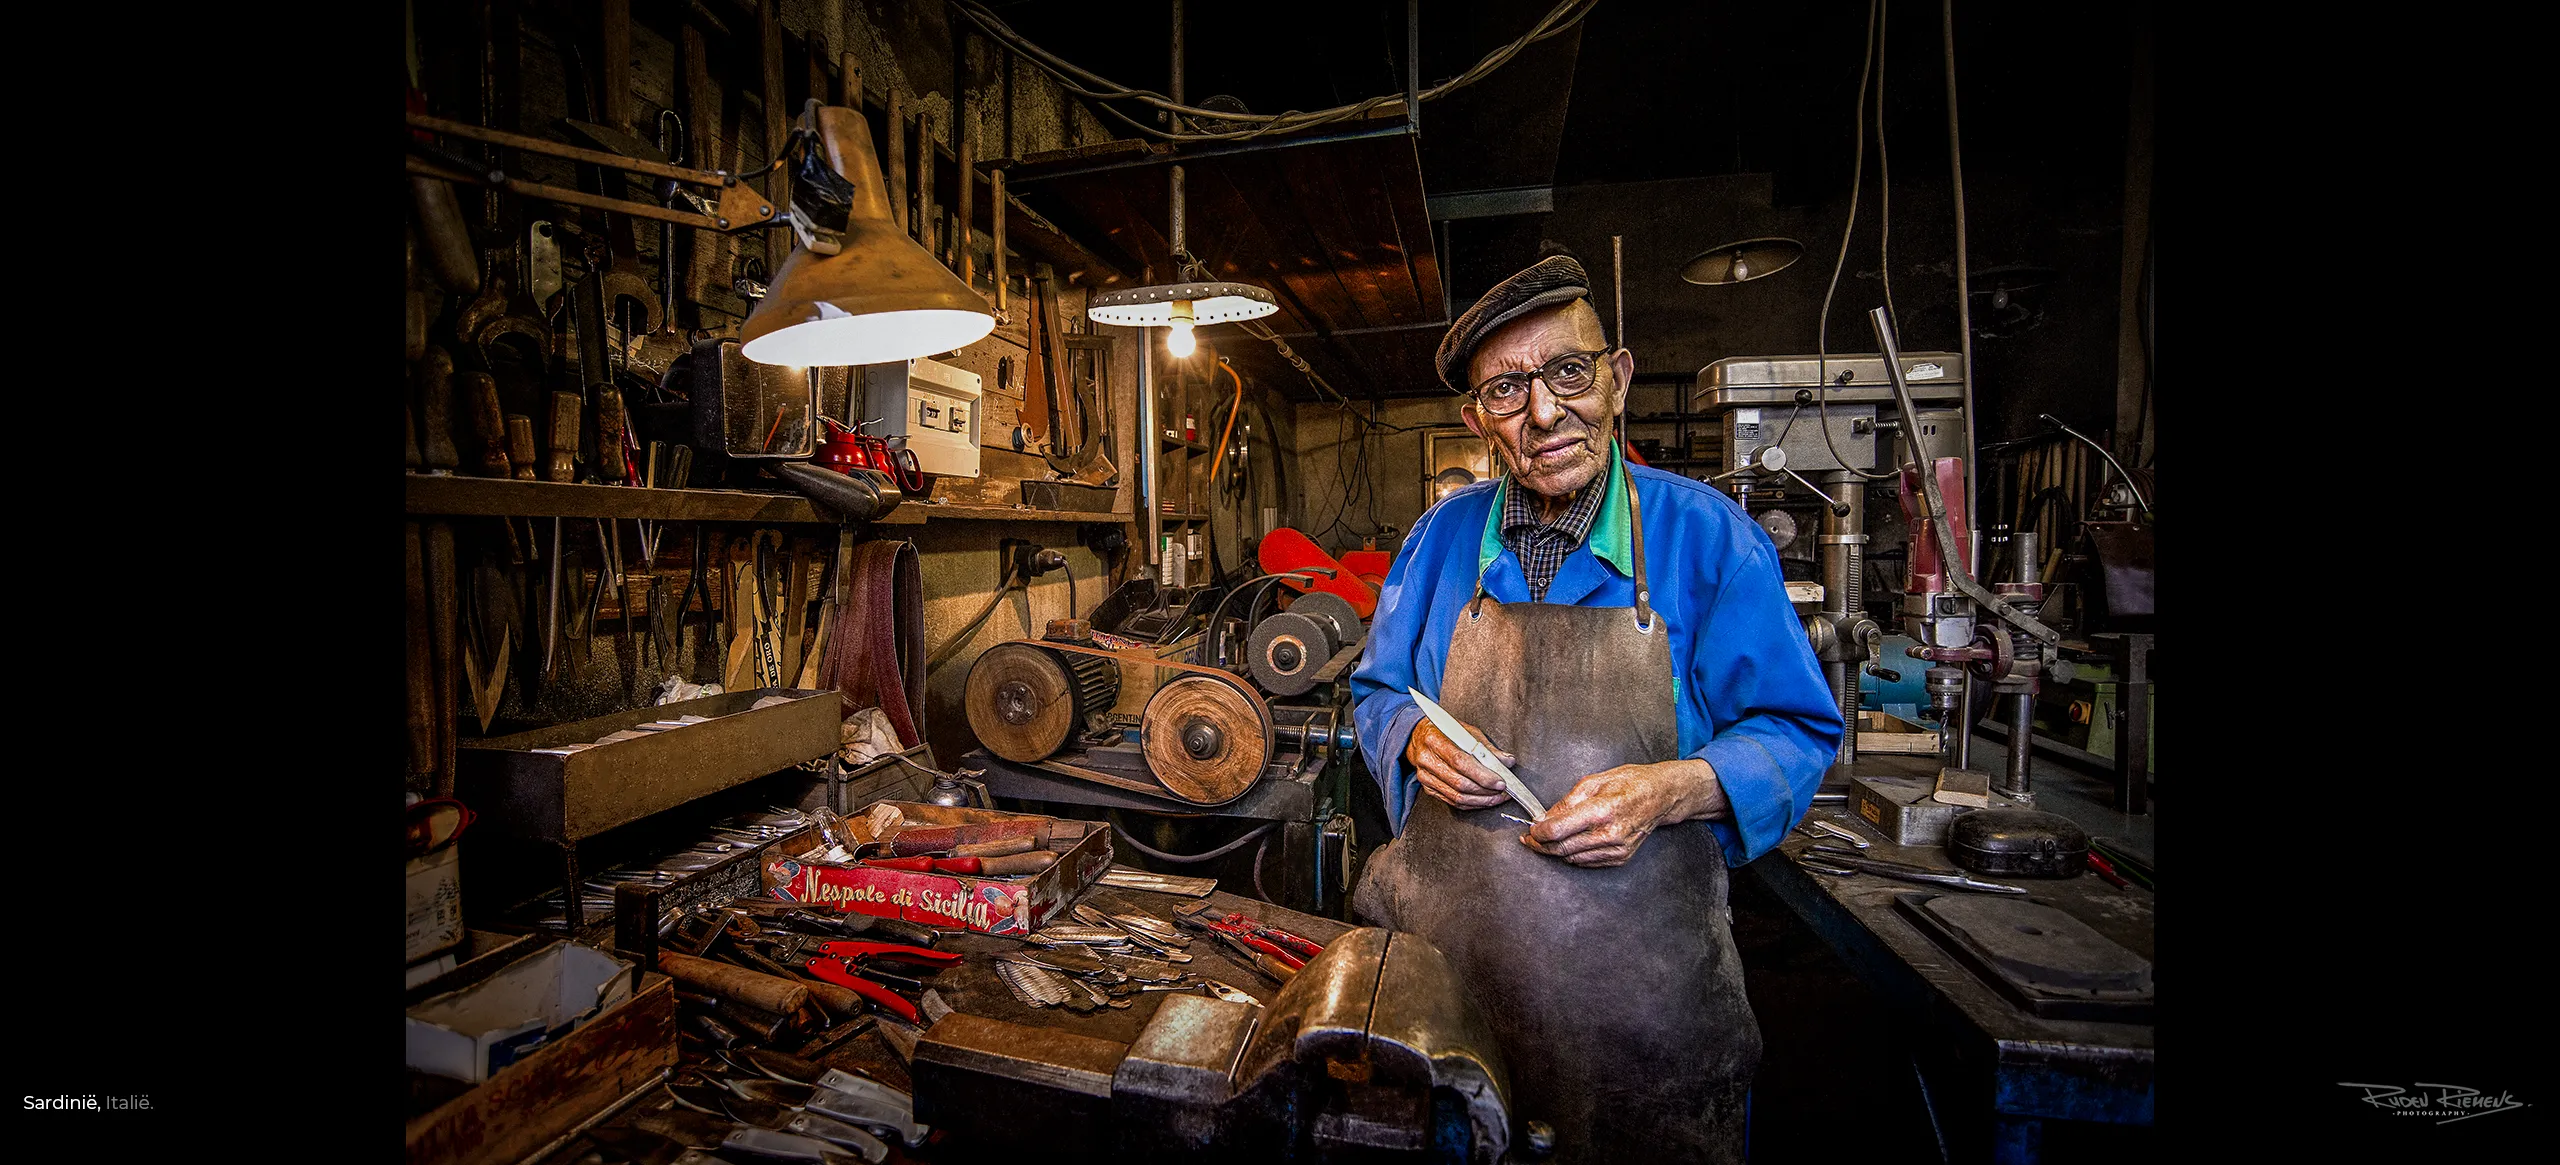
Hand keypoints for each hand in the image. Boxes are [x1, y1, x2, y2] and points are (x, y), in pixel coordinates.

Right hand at [1405, 713, 1517, 809]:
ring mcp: (1425, 776)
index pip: (1460, 762)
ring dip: (1481, 800)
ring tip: (1497, 798)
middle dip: (1485, 790)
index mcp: (1435, 740)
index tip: (1500, 781)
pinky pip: (1452, 801)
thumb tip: (1508, 761)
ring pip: (1457, 796)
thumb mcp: (1466, 732)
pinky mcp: (1428, 788)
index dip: (1482, 775)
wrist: (1419, 737)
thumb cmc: (1445, 732)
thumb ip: (1487, 749)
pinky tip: (1483, 800)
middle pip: (1459, 782)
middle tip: (1503, 791)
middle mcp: (1427, 760)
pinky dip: (1471, 803)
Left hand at [1523, 759, 1727, 866]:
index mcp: (1601, 810)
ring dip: (1555, 851)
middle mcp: (1609, 834)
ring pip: (1572, 858)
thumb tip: (1545, 817)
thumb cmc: (1630, 783)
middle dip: (1541, 844)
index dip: (1537, 832)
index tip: (1529, 829)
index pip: (1558, 830)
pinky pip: (1586, 861)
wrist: (1661, 796)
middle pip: (1562, 848)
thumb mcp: (1594, 781)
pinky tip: (1568, 843)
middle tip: (1529, 838)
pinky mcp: (1620, 858)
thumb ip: (1567, 802)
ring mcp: (1616, 849)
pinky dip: (1573, 854)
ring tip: (1545, 840)